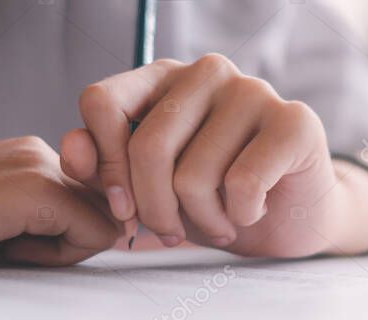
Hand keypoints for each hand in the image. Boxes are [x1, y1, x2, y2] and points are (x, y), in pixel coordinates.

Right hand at [0, 137, 119, 270]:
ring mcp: (42, 166)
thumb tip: (107, 235)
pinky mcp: (41, 190)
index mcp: (31, 156)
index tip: (24, 245)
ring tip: (8, 247)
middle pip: (107, 206)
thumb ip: (48, 220)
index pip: (94, 196)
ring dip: (67, 248)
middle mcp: (42, 151)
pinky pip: (97, 234)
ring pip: (107, 219)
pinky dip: (61, 256)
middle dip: (76, 239)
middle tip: (16, 249)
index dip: (73, 232)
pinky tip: (9, 250)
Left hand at [61, 54, 367, 256]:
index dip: (103, 165)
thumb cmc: (214, 199)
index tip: (122, 207)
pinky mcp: (294, 120)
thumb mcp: (148, 191)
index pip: (102, 102)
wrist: (291, 218)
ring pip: (193, 174)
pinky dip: (240, 215)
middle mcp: (208, 72)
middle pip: (147, 146)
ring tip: (219, 222)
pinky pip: (242, 184)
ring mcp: (254, 91)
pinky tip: (252, 209)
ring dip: (203, 220)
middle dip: (154, 209)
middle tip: (173, 231)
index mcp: (164, 77)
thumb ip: (104, 170)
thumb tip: (74, 152)